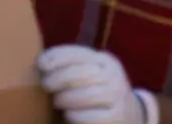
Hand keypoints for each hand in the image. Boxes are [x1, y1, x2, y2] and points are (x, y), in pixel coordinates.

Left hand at [37, 46, 155, 123]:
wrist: (131, 114)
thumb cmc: (98, 90)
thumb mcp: (90, 72)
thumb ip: (71, 65)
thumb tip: (41, 62)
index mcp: (104, 60)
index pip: (76, 53)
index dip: (55, 57)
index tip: (40, 65)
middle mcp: (114, 75)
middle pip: (77, 74)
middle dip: (56, 79)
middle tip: (46, 86)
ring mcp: (118, 97)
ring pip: (83, 95)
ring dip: (64, 99)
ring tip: (57, 101)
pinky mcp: (117, 117)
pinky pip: (90, 117)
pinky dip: (74, 116)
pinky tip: (69, 114)